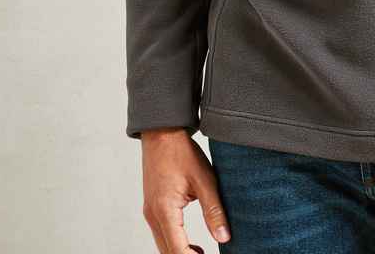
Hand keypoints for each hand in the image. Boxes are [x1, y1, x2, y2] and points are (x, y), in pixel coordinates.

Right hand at [140, 128, 230, 249]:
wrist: (162, 132)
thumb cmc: (182, 153)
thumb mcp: (204, 179)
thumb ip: (214, 210)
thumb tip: (224, 237)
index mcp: (165, 210)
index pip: (177, 250)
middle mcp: (153, 214)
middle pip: (167, 252)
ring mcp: (149, 211)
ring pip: (163, 245)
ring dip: (180, 252)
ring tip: (201, 253)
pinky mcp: (151, 207)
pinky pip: (161, 233)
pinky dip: (174, 243)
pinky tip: (190, 243)